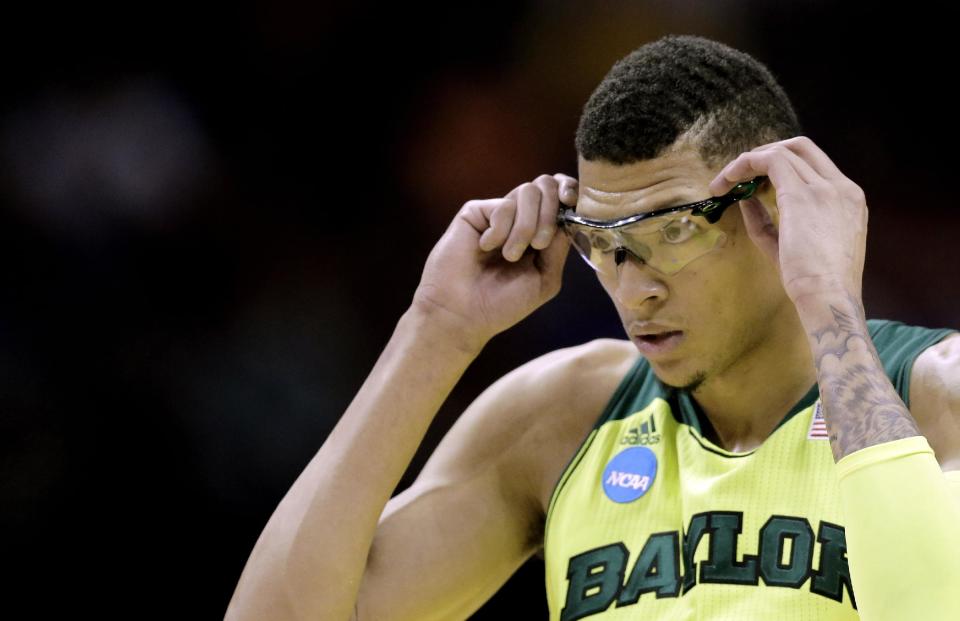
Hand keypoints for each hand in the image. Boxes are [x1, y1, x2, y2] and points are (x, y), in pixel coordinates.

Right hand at [411, 173, 577, 349]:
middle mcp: (521, 219)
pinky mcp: (475, 212)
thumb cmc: (503, 304)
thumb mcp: (545, 279)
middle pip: (548, 186)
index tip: (570, 203)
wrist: (462, 314)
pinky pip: (503, 206)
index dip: (571, 190)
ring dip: (525, 227)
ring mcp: (498, 214)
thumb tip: (568, 213)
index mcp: (541, 233)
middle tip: (538, 245)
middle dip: (550, 213)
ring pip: (528, 192)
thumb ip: (559, 246)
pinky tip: (485, 249)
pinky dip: (500, 231)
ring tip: (509, 256)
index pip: (563, 195)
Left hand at [707, 136, 867, 305]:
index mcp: (848, 200)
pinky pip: (770, 161)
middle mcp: (841, 187)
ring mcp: (825, 188)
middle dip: (766, 153)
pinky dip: (744, 165)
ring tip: (725, 180)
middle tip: (739, 172)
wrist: (828, 298)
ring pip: (783, 152)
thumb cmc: (814, 283)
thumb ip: (767, 220)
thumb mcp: (789, 246)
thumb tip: (745, 200)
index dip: (782, 164)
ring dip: (748, 161)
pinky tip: (726, 181)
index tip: (757, 180)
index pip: (815, 165)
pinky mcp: (801, 195)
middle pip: (801, 147)